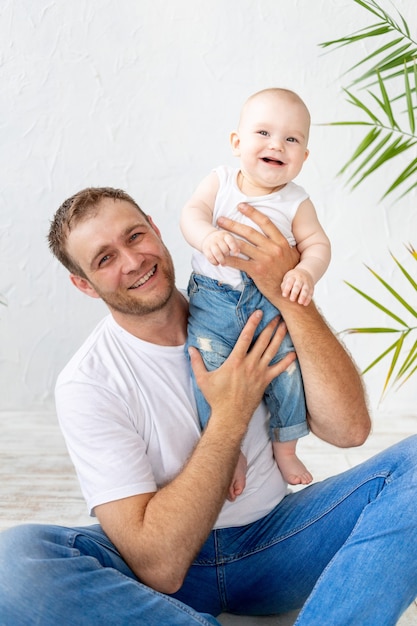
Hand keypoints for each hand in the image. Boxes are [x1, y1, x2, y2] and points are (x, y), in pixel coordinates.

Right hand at [189, 311, 295, 428]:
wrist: (231, 416)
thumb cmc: (216, 398)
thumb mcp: (202, 379)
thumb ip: (196, 362)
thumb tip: (190, 348)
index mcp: (235, 361)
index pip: (246, 337)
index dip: (253, 323)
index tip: (258, 312)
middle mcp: (250, 364)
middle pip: (263, 341)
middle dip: (270, 326)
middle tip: (278, 315)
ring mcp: (259, 373)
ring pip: (272, 351)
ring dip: (279, 338)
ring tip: (286, 326)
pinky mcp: (265, 381)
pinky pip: (279, 369)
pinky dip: (287, 361)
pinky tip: (294, 353)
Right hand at [202, 230, 239, 264]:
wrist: (208, 237)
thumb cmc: (223, 240)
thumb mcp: (229, 239)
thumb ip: (236, 244)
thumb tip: (238, 251)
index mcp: (225, 235)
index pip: (230, 241)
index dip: (234, 248)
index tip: (236, 254)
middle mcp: (217, 238)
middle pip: (224, 249)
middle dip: (227, 255)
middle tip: (228, 257)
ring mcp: (211, 243)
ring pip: (217, 253)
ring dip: (221, 260)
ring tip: (223, 264)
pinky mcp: (205, 249)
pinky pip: (210, 257)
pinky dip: (214, 262)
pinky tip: (217, 263)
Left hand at [217, 203, 299, 302]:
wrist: (289, 294)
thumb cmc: (289, 274)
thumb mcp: (291, 255)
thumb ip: (281, 244)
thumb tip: (274, 234)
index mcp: (281, 242)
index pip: (265, 222)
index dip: (252, 212)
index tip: (241, 205)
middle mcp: (273, 248)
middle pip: (250, 232)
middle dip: (233, 224)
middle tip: (221, 219)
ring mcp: (265, 259)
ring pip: (242, 246)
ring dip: (227, 239)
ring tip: (216, 234)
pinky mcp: (257, 271)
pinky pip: (239, 263)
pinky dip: (228, 260)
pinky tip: (219, 257)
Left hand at [281, 268, 313, 305]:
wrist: (305, 273)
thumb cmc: (292, 279)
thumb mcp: (287, 278)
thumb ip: (284, 286)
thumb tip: (283, 294)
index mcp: (293, 277)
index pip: (289, 282)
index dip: (287, 289)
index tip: (284, 295)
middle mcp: (300, 279)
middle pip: (298, 286)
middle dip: (295, 293)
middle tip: (292, 299)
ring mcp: (307, 283)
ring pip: (305, 290)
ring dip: (303, 296)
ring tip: (300, 302)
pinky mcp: (311, 288)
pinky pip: (310, 293)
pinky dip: (308, 299)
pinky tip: (305, 304)